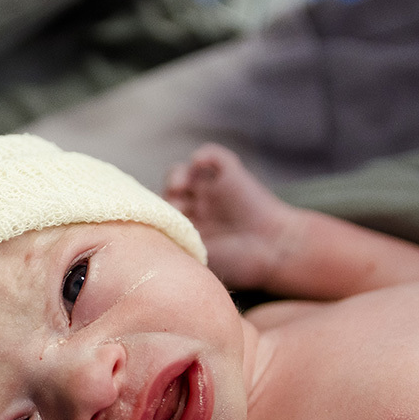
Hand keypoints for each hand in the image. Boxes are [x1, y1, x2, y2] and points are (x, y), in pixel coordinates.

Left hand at [165, 143, 298, 290]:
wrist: (276, 252)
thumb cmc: (239, 264)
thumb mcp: (197, 260)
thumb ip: (172, 248)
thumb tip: (142, 249)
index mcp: (190, 227)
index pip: (160, 211)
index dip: (153, 212)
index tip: (153, 220)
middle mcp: (201, 205)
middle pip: (170, 190)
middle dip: (166, 198)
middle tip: (173, 208)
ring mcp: (215, 189)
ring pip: (186, 170)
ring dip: (177, 176)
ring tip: (179, 189)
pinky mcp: (233, 174)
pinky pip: (213, 155)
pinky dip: (204, 156)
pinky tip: (200, 166)